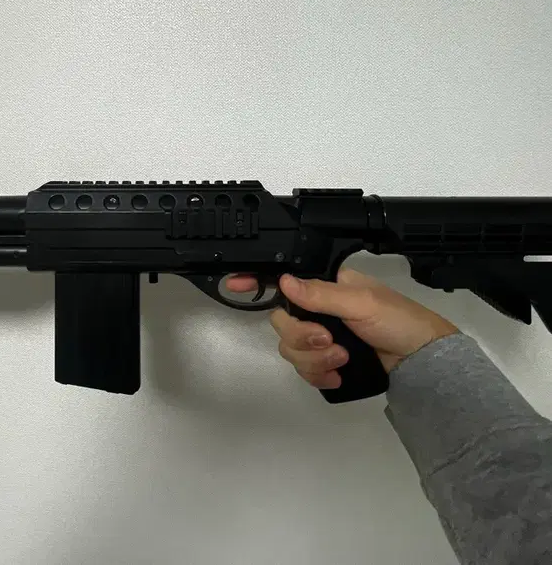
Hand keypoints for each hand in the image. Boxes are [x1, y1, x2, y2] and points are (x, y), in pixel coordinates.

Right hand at [227, 270, 457, 389]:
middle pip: (282, 323)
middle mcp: (319, 311)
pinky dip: (319, 374)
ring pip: (291, 350)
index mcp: (325, 288)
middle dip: (303, 338)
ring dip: (314, 359)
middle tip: (328, 341)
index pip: (284, 282)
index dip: (256, 282)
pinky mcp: (328, 362)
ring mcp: (322, 338)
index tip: (234, 284)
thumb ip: (321, 294)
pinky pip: (304, 371)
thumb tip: (286, 282)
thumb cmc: (399, 321)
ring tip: (342, 359)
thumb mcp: (362, 301)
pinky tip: (339, 373)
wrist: (422, 362)